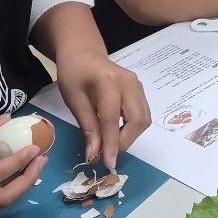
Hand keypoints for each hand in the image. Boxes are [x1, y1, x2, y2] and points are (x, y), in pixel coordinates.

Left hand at [54, 48, 149, 170]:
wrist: (84, 53)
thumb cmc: (74, 74)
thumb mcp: (74, 100)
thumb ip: (87, 127)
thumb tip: (94, 154)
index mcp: (108, 81)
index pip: (112, 119)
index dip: (111, 143)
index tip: (107, 163)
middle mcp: (130, 83)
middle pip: (137, 120)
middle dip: (124, 141)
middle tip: (107, 152)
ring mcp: (138, 86)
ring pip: (144, 119)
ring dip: (130, 136)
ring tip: (110, 142)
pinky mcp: (141, 91)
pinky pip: (143, 115)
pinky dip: (132, 128)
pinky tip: (117, 131)